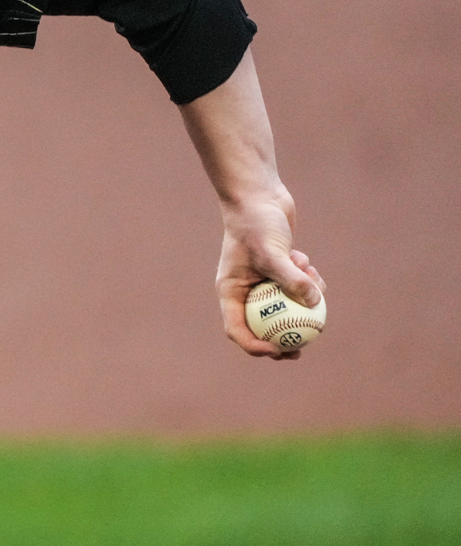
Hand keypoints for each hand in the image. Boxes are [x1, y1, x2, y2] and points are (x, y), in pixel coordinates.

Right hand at [215, 183, 325, 357]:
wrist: (258, 196)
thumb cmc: (256, 223)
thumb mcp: (272, 252)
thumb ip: (291, 278)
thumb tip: (313, 304)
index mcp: (231, 291)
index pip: (238, 329)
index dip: (255, 346)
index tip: (277, 350)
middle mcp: (245, 290)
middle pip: (261, 326)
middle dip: (283, 338)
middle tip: (301, 348)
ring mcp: (262, 281)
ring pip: (285, 306)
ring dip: (302, 299)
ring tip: (310, 276)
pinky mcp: (279, 271)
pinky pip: (295, 288)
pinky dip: (306, 281)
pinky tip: (308, 263)